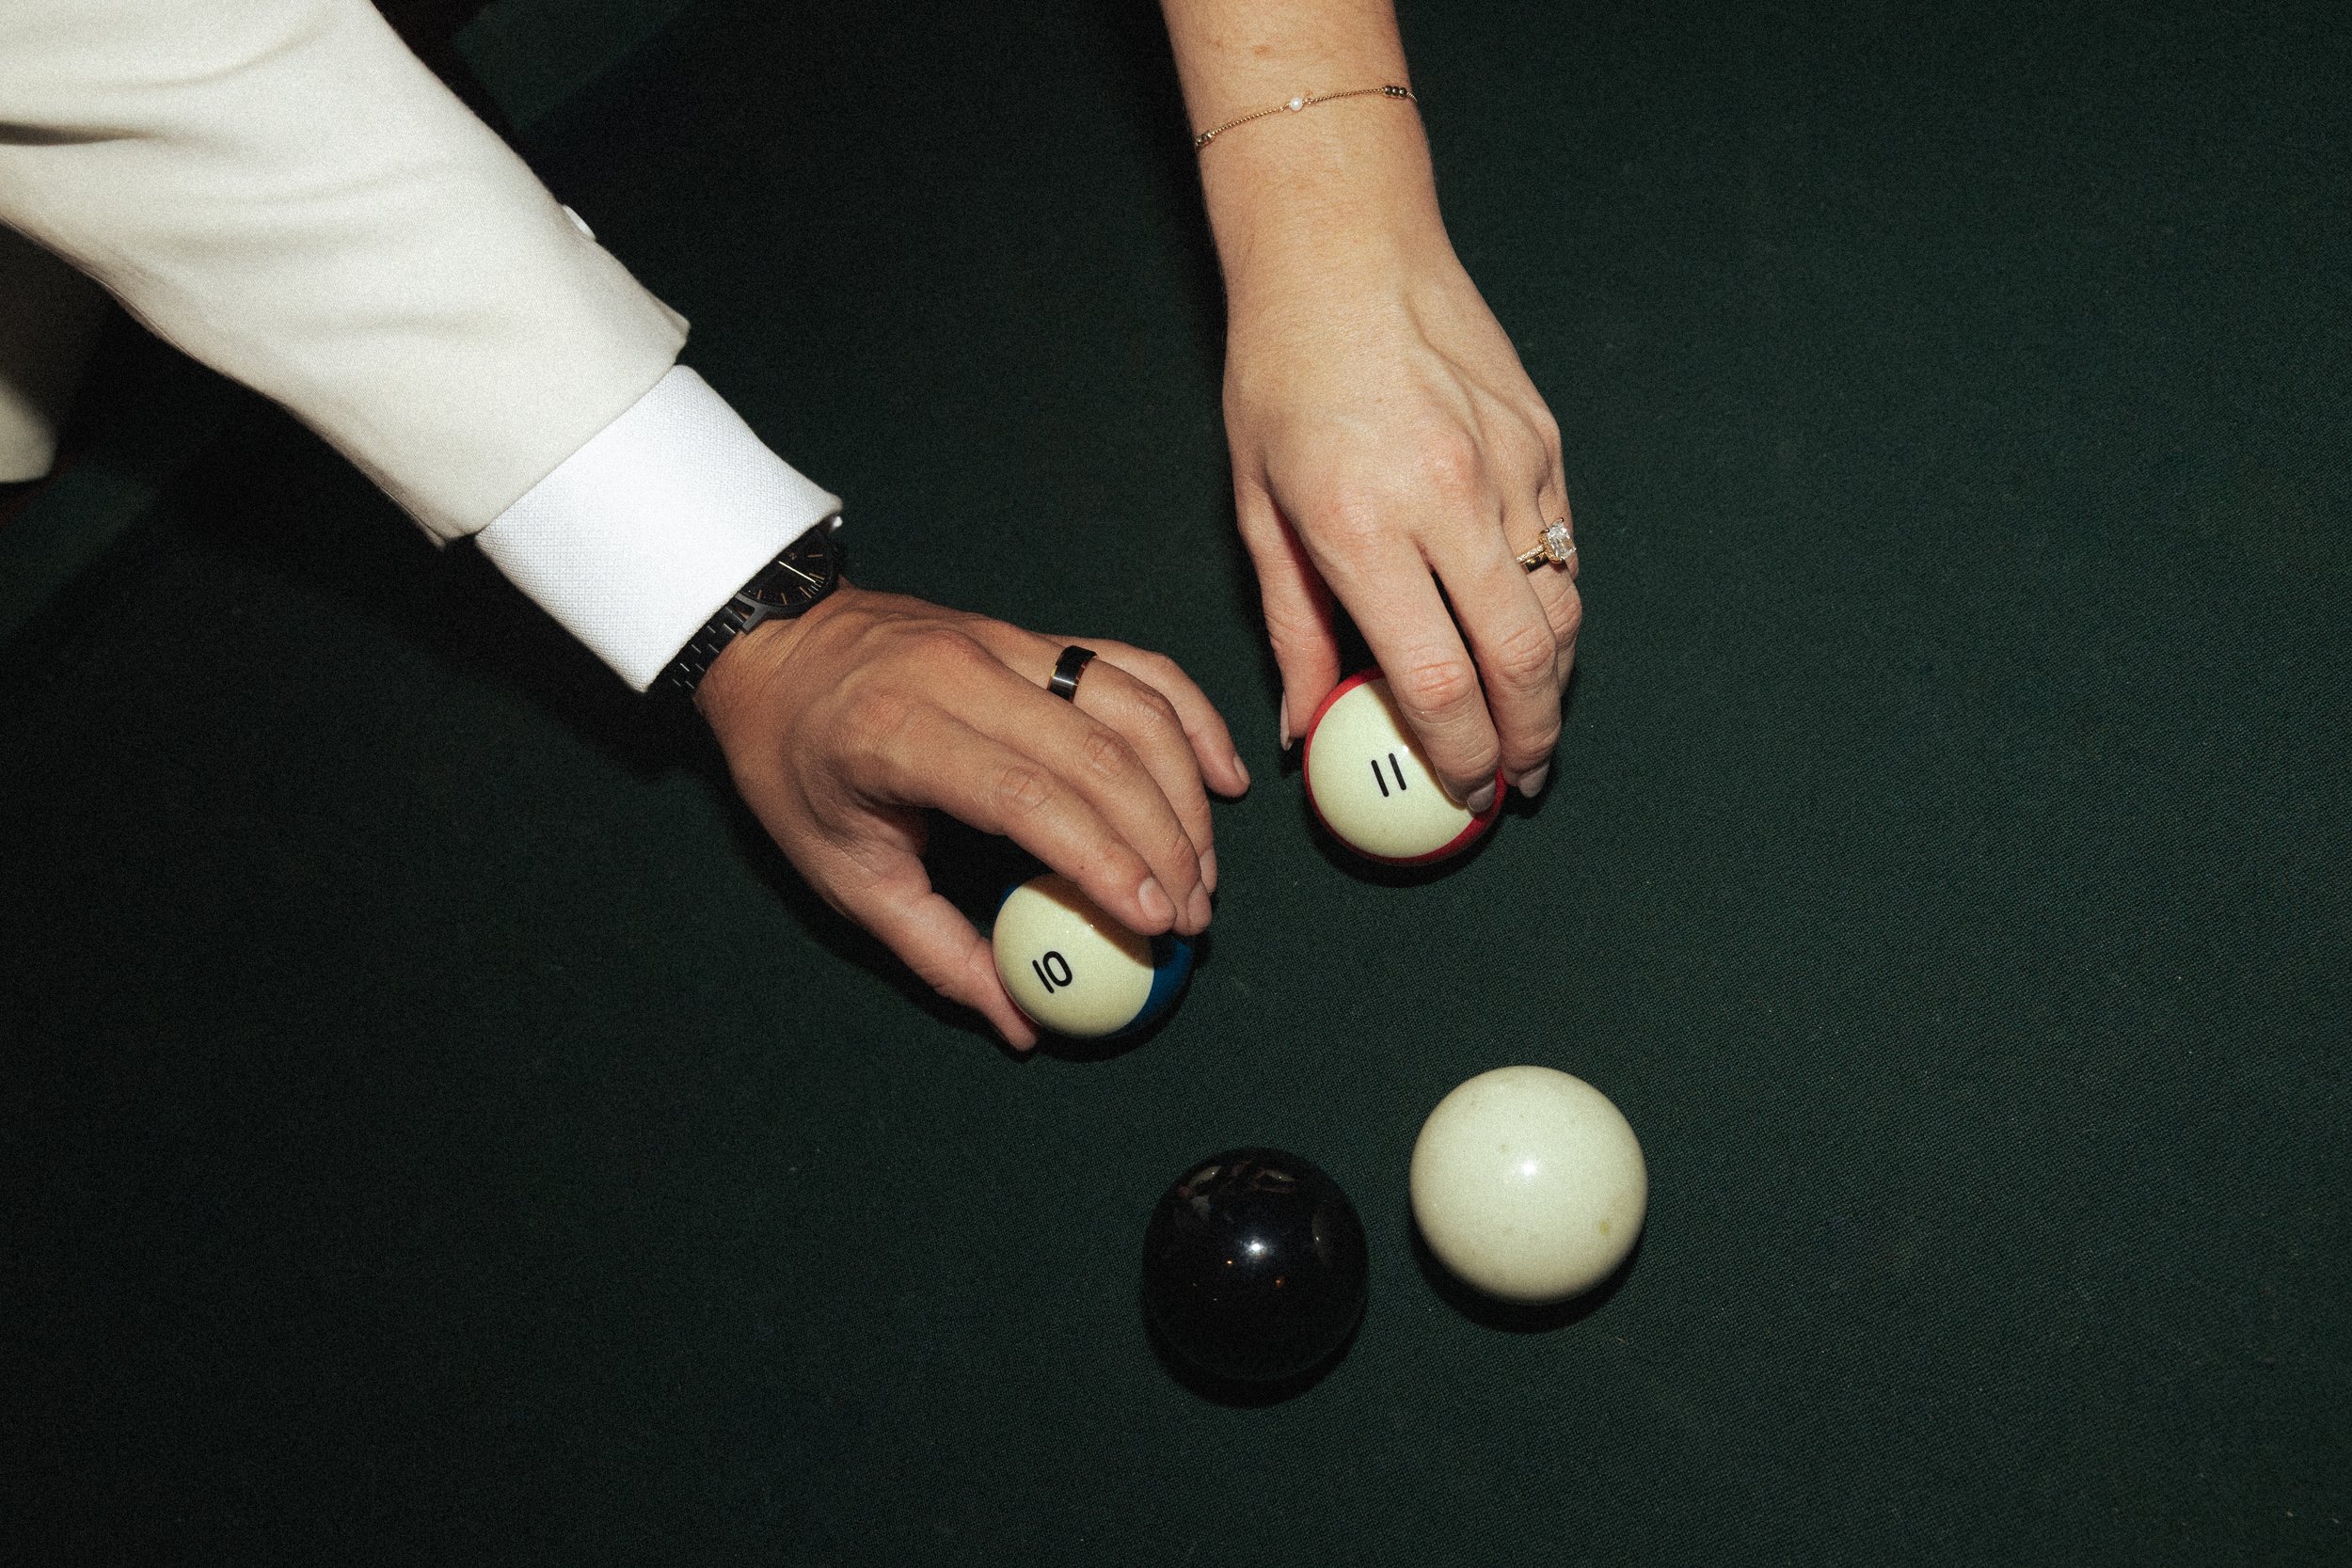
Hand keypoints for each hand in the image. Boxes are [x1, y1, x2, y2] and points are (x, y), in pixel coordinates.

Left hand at [695, 584, 1249, 1048]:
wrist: (776, 645)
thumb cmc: (797, 766)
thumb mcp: (841, 870)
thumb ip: (936, 947)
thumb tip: (1020, 1021)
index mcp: (901, 733)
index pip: (1029, 796)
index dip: (1103, 860)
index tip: (1152, 922)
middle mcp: (964, 673)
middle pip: (1099, 754)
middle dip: (1164, 843)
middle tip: (1189, 918)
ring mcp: (1006, 641)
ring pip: (1131, 705)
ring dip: (1183, 791)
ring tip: (1202, 869)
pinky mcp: (1034, 633)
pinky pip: (1132, 666)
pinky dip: (1190, 716)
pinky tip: (1222, 776)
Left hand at [1223, 239, 1578, 806]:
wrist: (1347, 249)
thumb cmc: (1280, 376)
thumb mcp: (1257, 508)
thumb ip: (1291, 627)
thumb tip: (1302, 726)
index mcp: (1364, 526)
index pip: (1439, 680)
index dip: (1460, 756)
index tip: (1461, 794)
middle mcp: (1449, 500)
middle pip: (1525, 662)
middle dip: (1531, 741)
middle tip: (1517, 783)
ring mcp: (1511, 467)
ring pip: (1562, 609)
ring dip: (1554, 684)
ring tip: (1530, 725)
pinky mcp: (1544, 442)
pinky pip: (1565, 550)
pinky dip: (1555, 605)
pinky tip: (1530, 634)